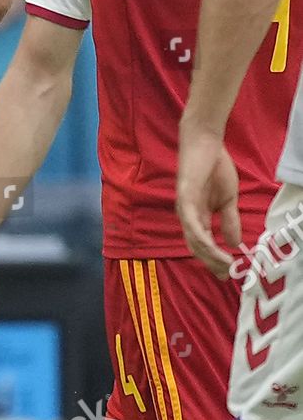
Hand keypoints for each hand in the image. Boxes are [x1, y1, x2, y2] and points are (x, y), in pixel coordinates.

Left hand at [176, 122, 242, 277]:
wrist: (206, 143)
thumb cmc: (214, 168)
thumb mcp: (228, 200)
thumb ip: (229, 221)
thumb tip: (234, 244)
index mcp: (197, 215)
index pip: (202, 244)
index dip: (214, 260)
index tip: (227, 274)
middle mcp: (187, 214)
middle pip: (195, 246)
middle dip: (210, 262)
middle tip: (226, 276)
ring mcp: (184, 206)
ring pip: (193, 237)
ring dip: (208, 254)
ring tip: (224, 265)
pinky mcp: (184, 196)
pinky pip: (191, 221)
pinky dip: (200, 236)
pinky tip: (211, 247)